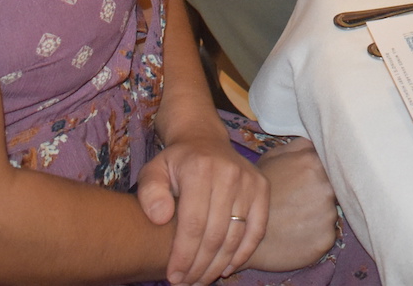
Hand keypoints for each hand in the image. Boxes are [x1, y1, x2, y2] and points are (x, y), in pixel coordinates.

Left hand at [135, 131, 267, 285]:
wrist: (204, 140)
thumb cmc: (176, 163)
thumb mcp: (153, 171)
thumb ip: (150, 193)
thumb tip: (161, 218)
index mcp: (200, 169)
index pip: (193, 223)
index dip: (184, 255)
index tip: (174, 276)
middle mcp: (229, 174)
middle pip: (215, 234)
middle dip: (200, 266)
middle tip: (187, 283)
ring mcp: (249, 181)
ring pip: (236, 236)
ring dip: (218, 265)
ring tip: (202, 280)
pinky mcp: (262, 188)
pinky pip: (257, 230)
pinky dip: (243, 253)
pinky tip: (226, 268)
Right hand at [243, 139, 340, 272]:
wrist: (241, 235)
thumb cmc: (256, 195)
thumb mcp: (271, 158)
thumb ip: (299, 146)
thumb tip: (317, 141)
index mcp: (313, 162)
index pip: (332, 163)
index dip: (322, 171)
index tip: (309, 180)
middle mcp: (326, 186)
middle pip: (334, 187)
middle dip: (320, 193)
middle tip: (298, 202)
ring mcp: (328, 214)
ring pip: (330, 211)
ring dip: (318, 214)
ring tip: (295, 219)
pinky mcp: (326, 238)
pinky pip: (327, 234)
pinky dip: (315, 234)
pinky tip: (297, 234)